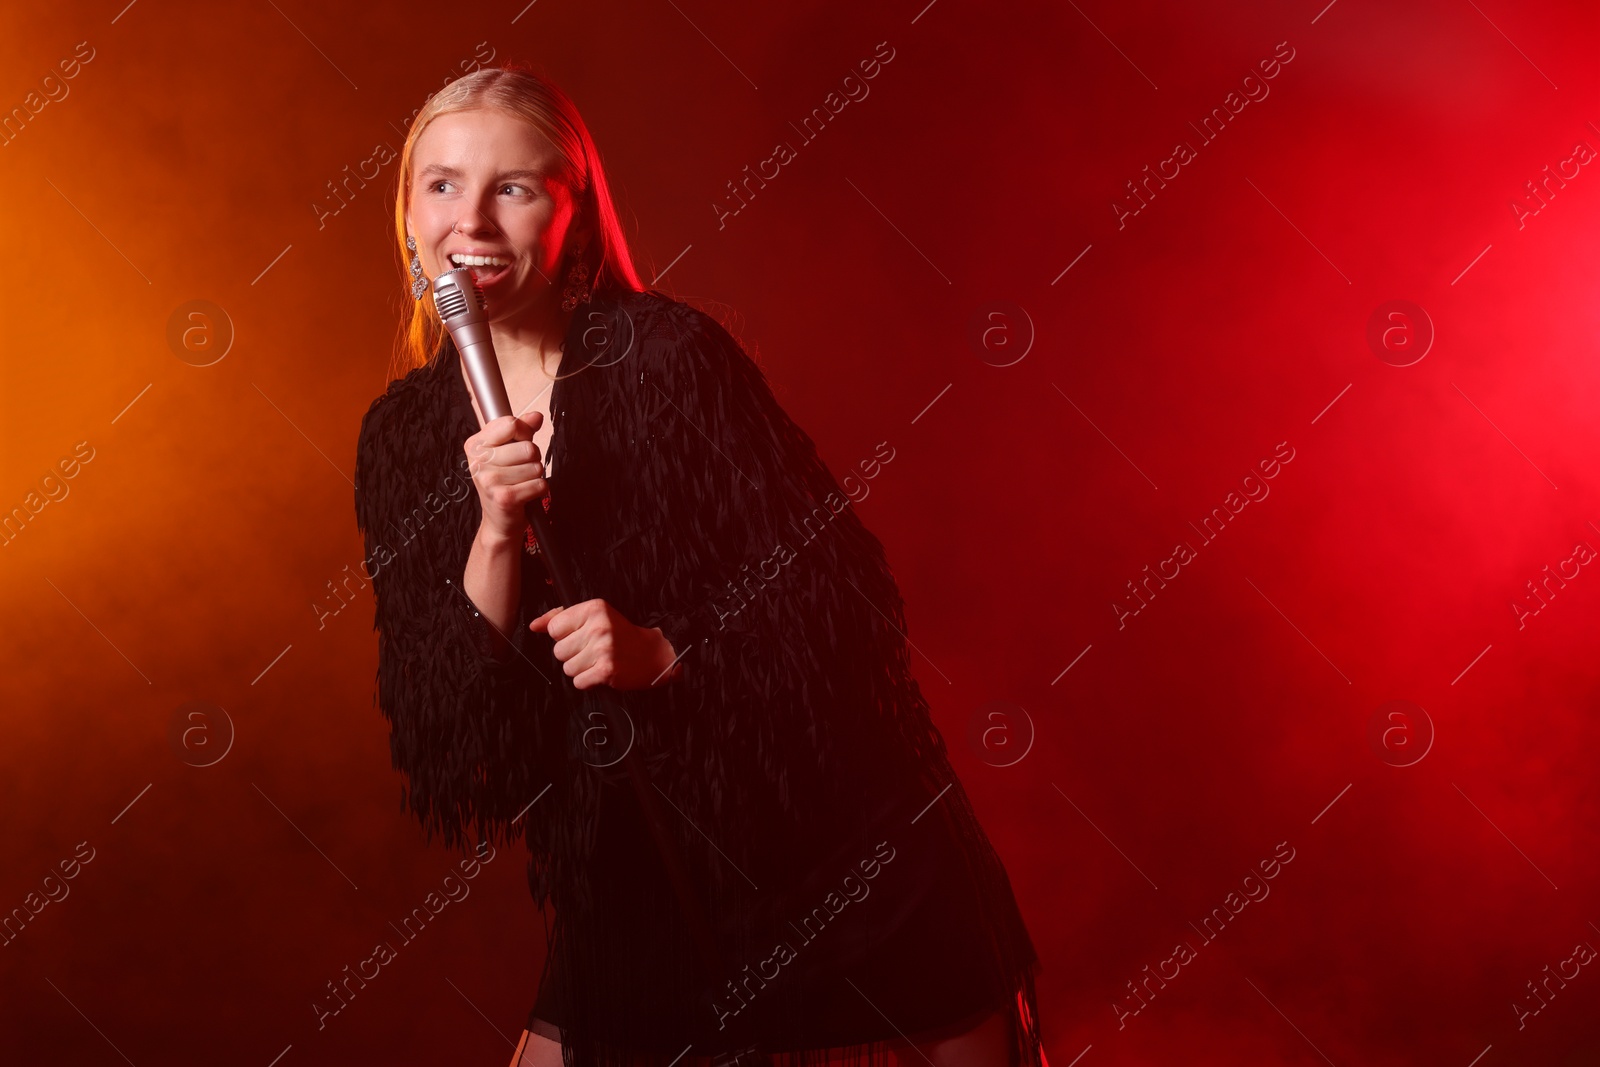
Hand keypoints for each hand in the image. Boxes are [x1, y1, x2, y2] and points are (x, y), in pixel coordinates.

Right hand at [463, 412, 544, 541]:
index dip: (524, 432)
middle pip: (528, 447)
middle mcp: (478, 462)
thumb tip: (536, 416)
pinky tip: (525, 494)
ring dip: (535, 475)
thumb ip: (521, 430)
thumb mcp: (507, 451)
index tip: (518, 443)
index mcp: (475, 445)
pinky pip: (539, 484)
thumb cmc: (504, 482)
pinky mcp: (504, 498)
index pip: (510, 424)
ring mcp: (489, 481)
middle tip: (520, 470)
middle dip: (532, 458)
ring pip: (536, 466)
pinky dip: (539, 489)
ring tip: (521, 482)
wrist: (498, 520)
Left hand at [529, 599, 682, 689]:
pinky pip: (578, 682)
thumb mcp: (594, 616)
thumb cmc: (620, 634)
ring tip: (598, 661)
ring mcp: (603, 649)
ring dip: (580, 669)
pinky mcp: (606, 670)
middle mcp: (598, 627)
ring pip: (567, 668)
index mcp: (594, 608)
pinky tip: (601, 672)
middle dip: (573, 654)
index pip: (554, 628)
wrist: (653, 654)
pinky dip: (588, 681)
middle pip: (558, 651)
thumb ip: (561, 618)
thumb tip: (534, 626)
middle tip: (593, 650)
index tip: (582, 636)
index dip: (565, 636)